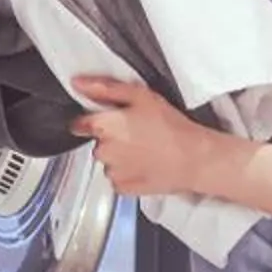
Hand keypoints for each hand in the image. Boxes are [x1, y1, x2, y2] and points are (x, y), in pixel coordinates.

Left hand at [71, 77, 222, 197]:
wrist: (194, 159)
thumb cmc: (170, 126)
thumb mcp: (140, 96)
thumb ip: (105, 88)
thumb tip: (78, 84)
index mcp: (103, 127)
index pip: (79, 124)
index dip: (93, 120)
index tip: (110, 120)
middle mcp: (102, 151)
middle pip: (97, 142)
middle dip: (112, 137)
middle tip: (137, 132)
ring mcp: (111, 172)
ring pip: (108, 160)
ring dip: (120, 155)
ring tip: (145, 149)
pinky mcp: (122, 187)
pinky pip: (118, 178)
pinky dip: (128, 172)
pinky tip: (145, 164)